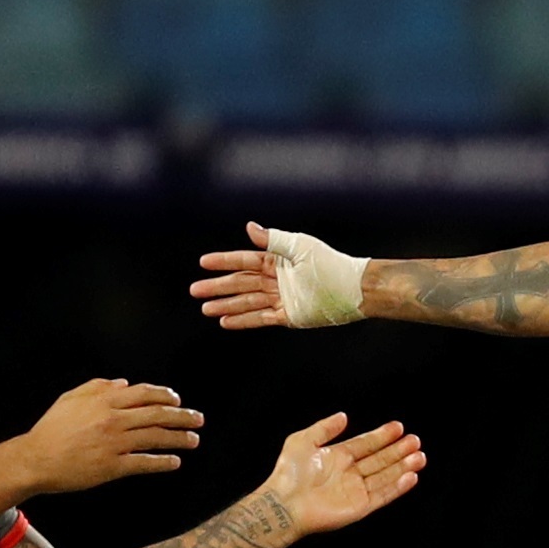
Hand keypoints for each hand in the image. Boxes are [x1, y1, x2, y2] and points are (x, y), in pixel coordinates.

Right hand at [16, 379, 200, 493]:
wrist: (36, 459)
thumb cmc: (51, 430)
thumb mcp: (70, 399)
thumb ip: (97, 387)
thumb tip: (122, 383)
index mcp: (103, 401)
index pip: (144, 394)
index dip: (166, 396)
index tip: (178, 400)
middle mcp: (113, 420)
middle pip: (157, 415)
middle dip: (182, 417)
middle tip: (198, 419)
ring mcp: (114, 443)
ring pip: (156, 438)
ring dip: (179, 438)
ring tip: (193, 440)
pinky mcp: (113, 466)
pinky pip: (145, 463)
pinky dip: (163, 462)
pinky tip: (174, 462)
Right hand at [193, 223, 364, 329]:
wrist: (353, 289)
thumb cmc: (330, 263)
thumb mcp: (300, 246)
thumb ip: (273, 239)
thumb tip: (248, 226)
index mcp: (278, 260)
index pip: (245, 260)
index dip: (224, 261)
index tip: (203, 263)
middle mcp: (277, 279)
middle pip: (242, 283)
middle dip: (219, 287)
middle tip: (195, 290)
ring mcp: (282, 298)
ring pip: (248, 302)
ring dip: (227, 305)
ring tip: (206, 309)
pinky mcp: (289, 316)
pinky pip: (261, 318)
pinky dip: (244, 320)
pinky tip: (226, 321)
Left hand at [260, 412, 424, 536]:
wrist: (284, 503)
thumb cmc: (288, 474)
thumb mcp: (303, 440)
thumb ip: (324, 428)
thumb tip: (343, 416)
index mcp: (338, 457)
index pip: (366, 444)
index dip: (382, 435)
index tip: (399, 427)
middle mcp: (350, 473)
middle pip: (380, 460)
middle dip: (398, 450)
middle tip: (415, 440)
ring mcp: (356, 490)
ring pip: (386, 476)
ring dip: (403, 466)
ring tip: (420, 457)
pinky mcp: (359, 507)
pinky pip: (383, 495)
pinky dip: (398, 487)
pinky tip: (411, 477)